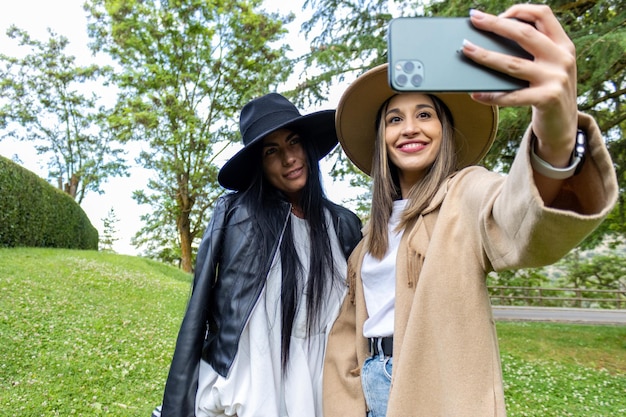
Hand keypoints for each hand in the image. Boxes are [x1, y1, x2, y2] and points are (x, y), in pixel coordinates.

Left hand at [462, 4, 576, 166]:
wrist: (565, 126)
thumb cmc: (548, 92)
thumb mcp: (550, 67)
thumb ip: (534, 52)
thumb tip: (492, 42)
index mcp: (563, 45)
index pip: (543, 15)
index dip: (519, 10)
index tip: (496, 15)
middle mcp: (562, 58)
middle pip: (524, 34)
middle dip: (495, 24)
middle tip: (474, 18)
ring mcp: (556, 78)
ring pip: (513, 63)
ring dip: (485, 56)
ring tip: (466, 49)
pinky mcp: (547, 99)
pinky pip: (512, 96)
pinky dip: (491, 95)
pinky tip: (476, 94)